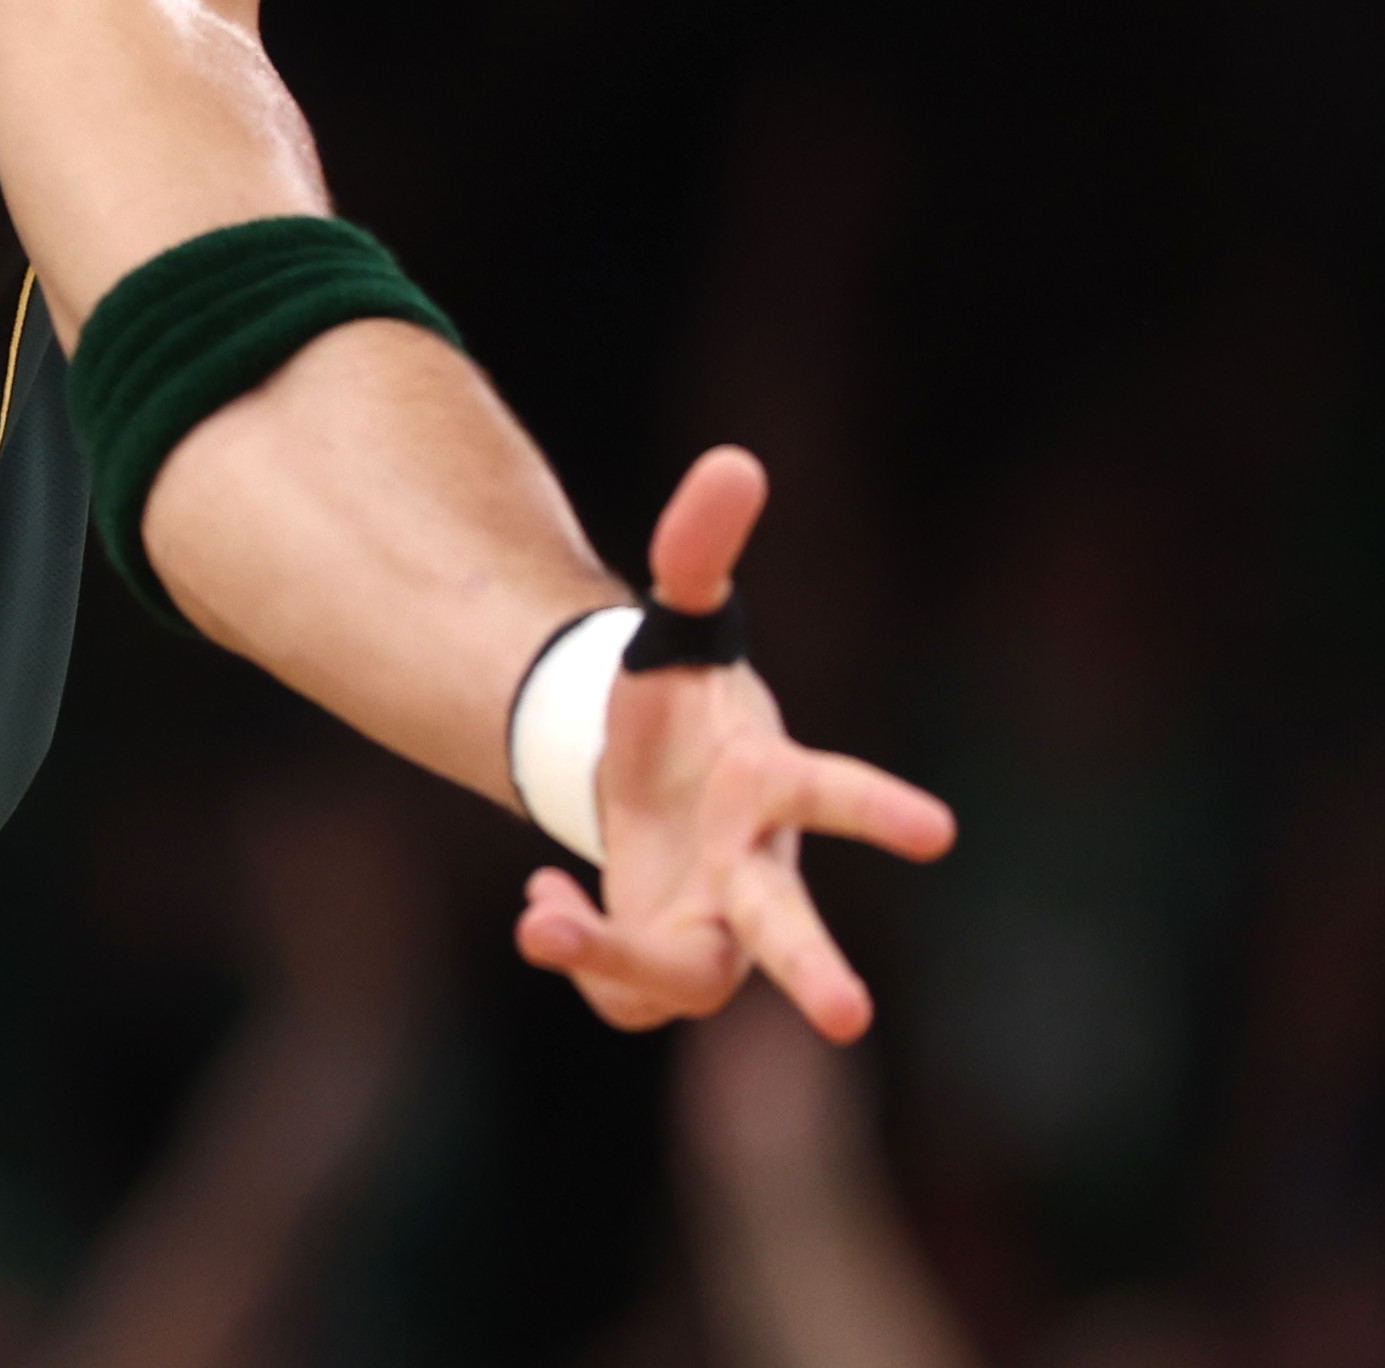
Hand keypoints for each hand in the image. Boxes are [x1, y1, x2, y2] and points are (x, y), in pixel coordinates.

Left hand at [513, 448, 956, 1038]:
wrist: (654, 784)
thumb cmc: (686, 706)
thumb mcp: (679, 620)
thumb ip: (699, 549)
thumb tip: (733, 462)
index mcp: (769, 785)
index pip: (834, 793)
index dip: (877, 808)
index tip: (938, 830)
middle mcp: (756, 870)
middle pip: (793, 929)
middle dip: (817, 970)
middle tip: (851, 1018)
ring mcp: (714, 926)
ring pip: (690, 980)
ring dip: (615, 959)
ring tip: (541, 918)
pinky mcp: (665, 961)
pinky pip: (622, 988)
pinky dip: (576, 943)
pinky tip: (547, 894)